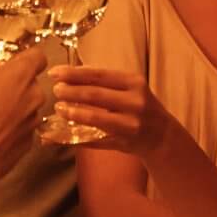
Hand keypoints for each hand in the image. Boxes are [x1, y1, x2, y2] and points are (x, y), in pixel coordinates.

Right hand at [0, 27, 43, 176]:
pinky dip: (8, 126)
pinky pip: (19, 128)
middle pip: (31, 82)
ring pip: (26, 105)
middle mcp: (33, 97)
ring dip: (11, 104)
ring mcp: (31, 123)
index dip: (26, 53)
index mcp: (21, 75)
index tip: (11, 56)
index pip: (38, 56)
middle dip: (14, 81)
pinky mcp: (24, 144)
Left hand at [45, 65, 175, 158]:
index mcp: (133, 83)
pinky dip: (77, 138)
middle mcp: (134, 102)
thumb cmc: (140, 106)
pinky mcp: (125, 143)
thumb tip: (70, 75)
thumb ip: (105, 81)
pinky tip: (63, 135)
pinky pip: (96, 140)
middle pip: (95, 95)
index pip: (98, 74)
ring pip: (96, 118)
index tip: (54, 72)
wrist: (162, 135)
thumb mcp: (130, 88)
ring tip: (59, 108)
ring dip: (73, 113)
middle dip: (70, 92)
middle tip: (55, 90)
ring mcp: (130, 124)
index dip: (74, 73)